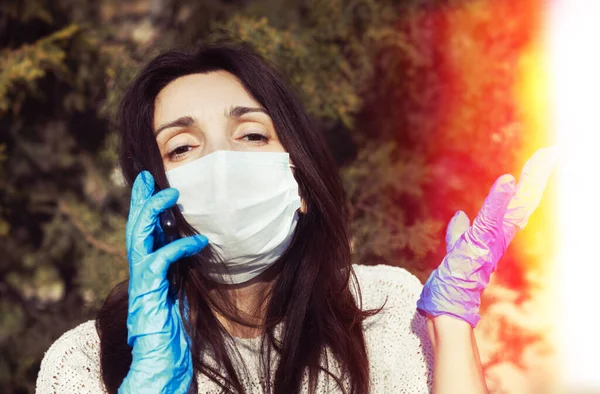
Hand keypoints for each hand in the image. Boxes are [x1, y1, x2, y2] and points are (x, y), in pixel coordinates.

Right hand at [119, 171, 207, 393]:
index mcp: (148, 267)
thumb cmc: (171, 326)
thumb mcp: (177, 287)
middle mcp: (140, 269)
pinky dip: (179, 246)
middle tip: (148, 177)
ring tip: (171, 194)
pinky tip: (198, 241)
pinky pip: (161, 259)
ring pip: (138, 236)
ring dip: (153, 212)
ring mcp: (142, 279)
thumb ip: (177, 266)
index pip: (143, 230)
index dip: (144, 206)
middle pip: (135, 226)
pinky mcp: (149, 290)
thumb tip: (192, 242)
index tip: (149, 183)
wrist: (160, 357)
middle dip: (141, 200)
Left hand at [417, 147, 556, 326]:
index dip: (525, 185)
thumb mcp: (456, 250)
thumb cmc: (453, 283)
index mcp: (494, 236)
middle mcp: (498, 238)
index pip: (513, 206)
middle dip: (536, 178)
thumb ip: (459, 233)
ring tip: (542, 159)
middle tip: (551, 153)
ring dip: (527, 183)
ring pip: (514, 208)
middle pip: (522, 203)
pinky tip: (507, 182)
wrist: (448, 307)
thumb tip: (459, 216)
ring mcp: (492, 241)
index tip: (536, 163)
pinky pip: (490, 219)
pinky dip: (499, 200)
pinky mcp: (480, 244)